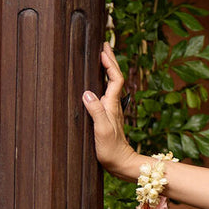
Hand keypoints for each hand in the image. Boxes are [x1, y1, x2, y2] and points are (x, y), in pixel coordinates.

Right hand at [82, 43, 139, 178]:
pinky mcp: (108, 116)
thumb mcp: (101, 130)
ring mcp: (112, 110)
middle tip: (104, 45)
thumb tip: (87, 93)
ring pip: (111, 84)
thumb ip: (96, 111)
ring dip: (107, 69)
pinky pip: (107, 93)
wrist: (121, 163)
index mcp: (112, 105)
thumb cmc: (111, 149)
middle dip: (110, 60)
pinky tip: (97, 83)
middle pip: (115, 77)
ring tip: (101, 57)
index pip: (115, 78)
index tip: (103, 50)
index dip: (110, 63)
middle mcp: (114, 104)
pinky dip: (103, 82)